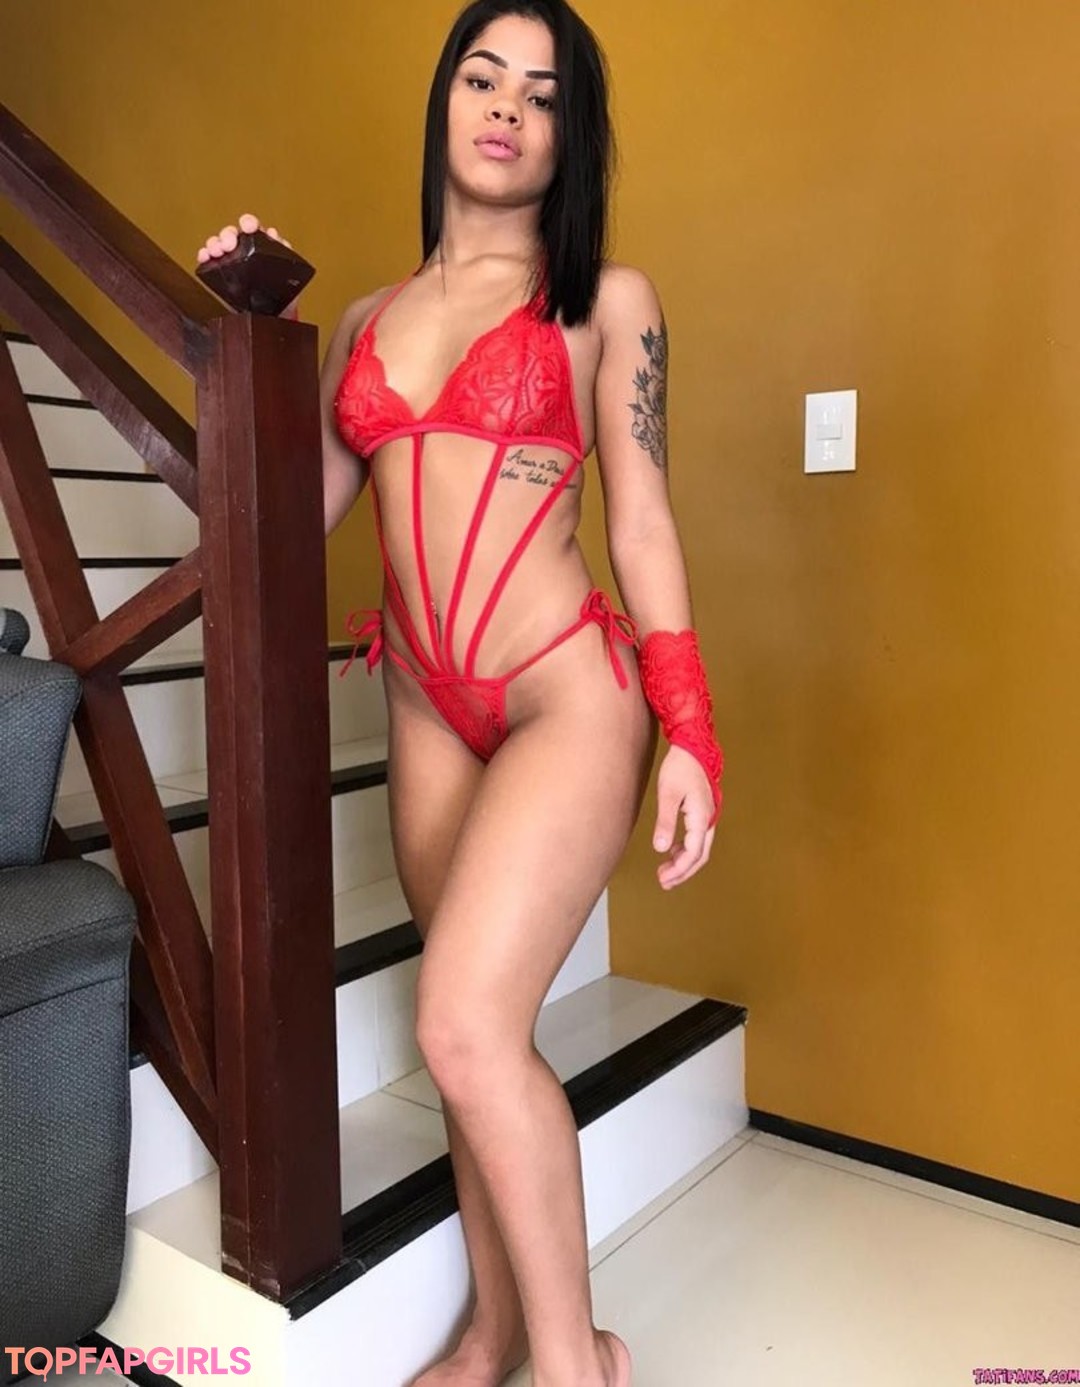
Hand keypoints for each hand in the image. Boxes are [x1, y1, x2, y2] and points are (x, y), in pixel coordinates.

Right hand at [195, 212, 300, 317]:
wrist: (276, 315)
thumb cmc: (283, 291)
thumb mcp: (289, 270)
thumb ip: (285, 252)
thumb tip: (275, 235)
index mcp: (262, 244)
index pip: (252, 226)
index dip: (248, 223)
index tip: (247, 226)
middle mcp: (245, 248)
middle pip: (232, 234)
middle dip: (228, 236)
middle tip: (228, 245)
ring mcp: (232, 259)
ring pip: (218, 244)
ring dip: (214, 245)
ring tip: (215, 252)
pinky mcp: (222, 272)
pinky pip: (210, 260)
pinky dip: (205, 256)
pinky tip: (204, 257)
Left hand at [652, 744, 716, 888]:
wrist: (693, 748)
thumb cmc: (680, 768)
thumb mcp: (668, 794)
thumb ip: (666, 822)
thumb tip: (661, 849)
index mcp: (702, 818)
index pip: (693, 853)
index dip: (679, 869)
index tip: (664, 878)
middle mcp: (709, 820)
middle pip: (700, 856)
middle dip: (683, 871)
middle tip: (665, 882)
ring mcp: (708, 817)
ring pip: (700, 848)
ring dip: (684, 862)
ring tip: (665, 871)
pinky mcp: (703, 812)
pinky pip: (698, 838)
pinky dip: (686, 849)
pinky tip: (672, 851)